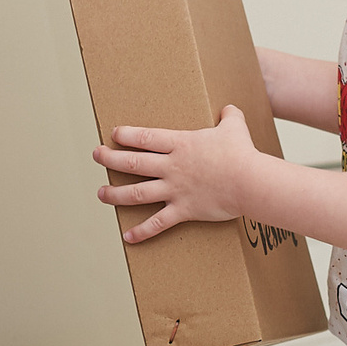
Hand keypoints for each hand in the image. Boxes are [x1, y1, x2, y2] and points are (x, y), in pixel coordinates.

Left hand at [94, 105, 262, 241]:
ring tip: (101, 194)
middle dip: (110, 159)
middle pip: (132, 163)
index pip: (145, 138)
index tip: (114, 134)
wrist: (249, 181)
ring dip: (115, 194)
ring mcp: (175, 190)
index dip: (126, 135)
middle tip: (97, 156)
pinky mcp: (183, 210)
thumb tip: (229, 109)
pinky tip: (128, 237)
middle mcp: (172, 167)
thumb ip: (229, 117)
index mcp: (180, 144)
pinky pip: (157, 223)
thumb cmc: (241, 153)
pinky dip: (142, 232)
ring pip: (137, 193)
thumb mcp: (235, 127)